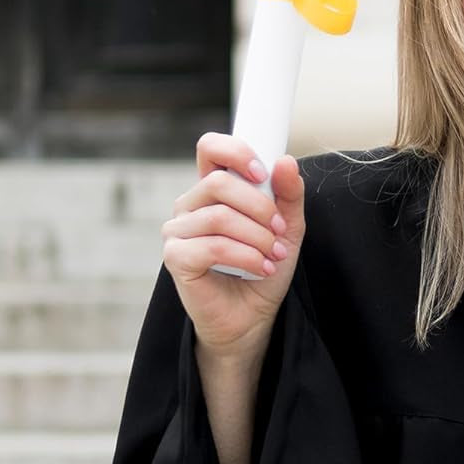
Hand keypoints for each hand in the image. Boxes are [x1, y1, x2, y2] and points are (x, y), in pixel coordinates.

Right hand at [161, 133, 306, 360]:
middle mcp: (190, 206)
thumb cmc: (264, 267)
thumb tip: (285, 161)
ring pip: (219, 216)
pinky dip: (245, 256)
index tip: (262, 174)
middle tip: (279, 232)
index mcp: (212, 191)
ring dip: (257, 237)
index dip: (235, 152)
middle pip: (218, 182)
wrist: (254, 315)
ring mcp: (177, 231)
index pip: (210, 149)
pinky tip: (260, 268)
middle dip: (259, 207)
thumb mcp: (287, 227)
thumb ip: (288, 195)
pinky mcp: (175, 258)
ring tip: (273, 256)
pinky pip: (212, 246)